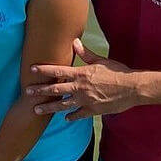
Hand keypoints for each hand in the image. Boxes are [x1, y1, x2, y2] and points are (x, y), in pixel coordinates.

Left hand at [27, 38, 141, 120]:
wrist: (133, 88)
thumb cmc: (117, 72)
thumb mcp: (101, 60)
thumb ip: (86, 54)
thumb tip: (74, 42)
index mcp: (81, 73)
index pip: (58, 70)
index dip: (44, 70)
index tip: (31, 70)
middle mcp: (80, 87)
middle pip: (56, 89)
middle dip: (40, 91)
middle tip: (27, 93)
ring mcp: (85, 100)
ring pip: (63, 105)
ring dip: (49, 107)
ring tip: (37, 110)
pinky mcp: (93, 110)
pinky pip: (78, 114)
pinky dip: (71, 116)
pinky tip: (65, 118)